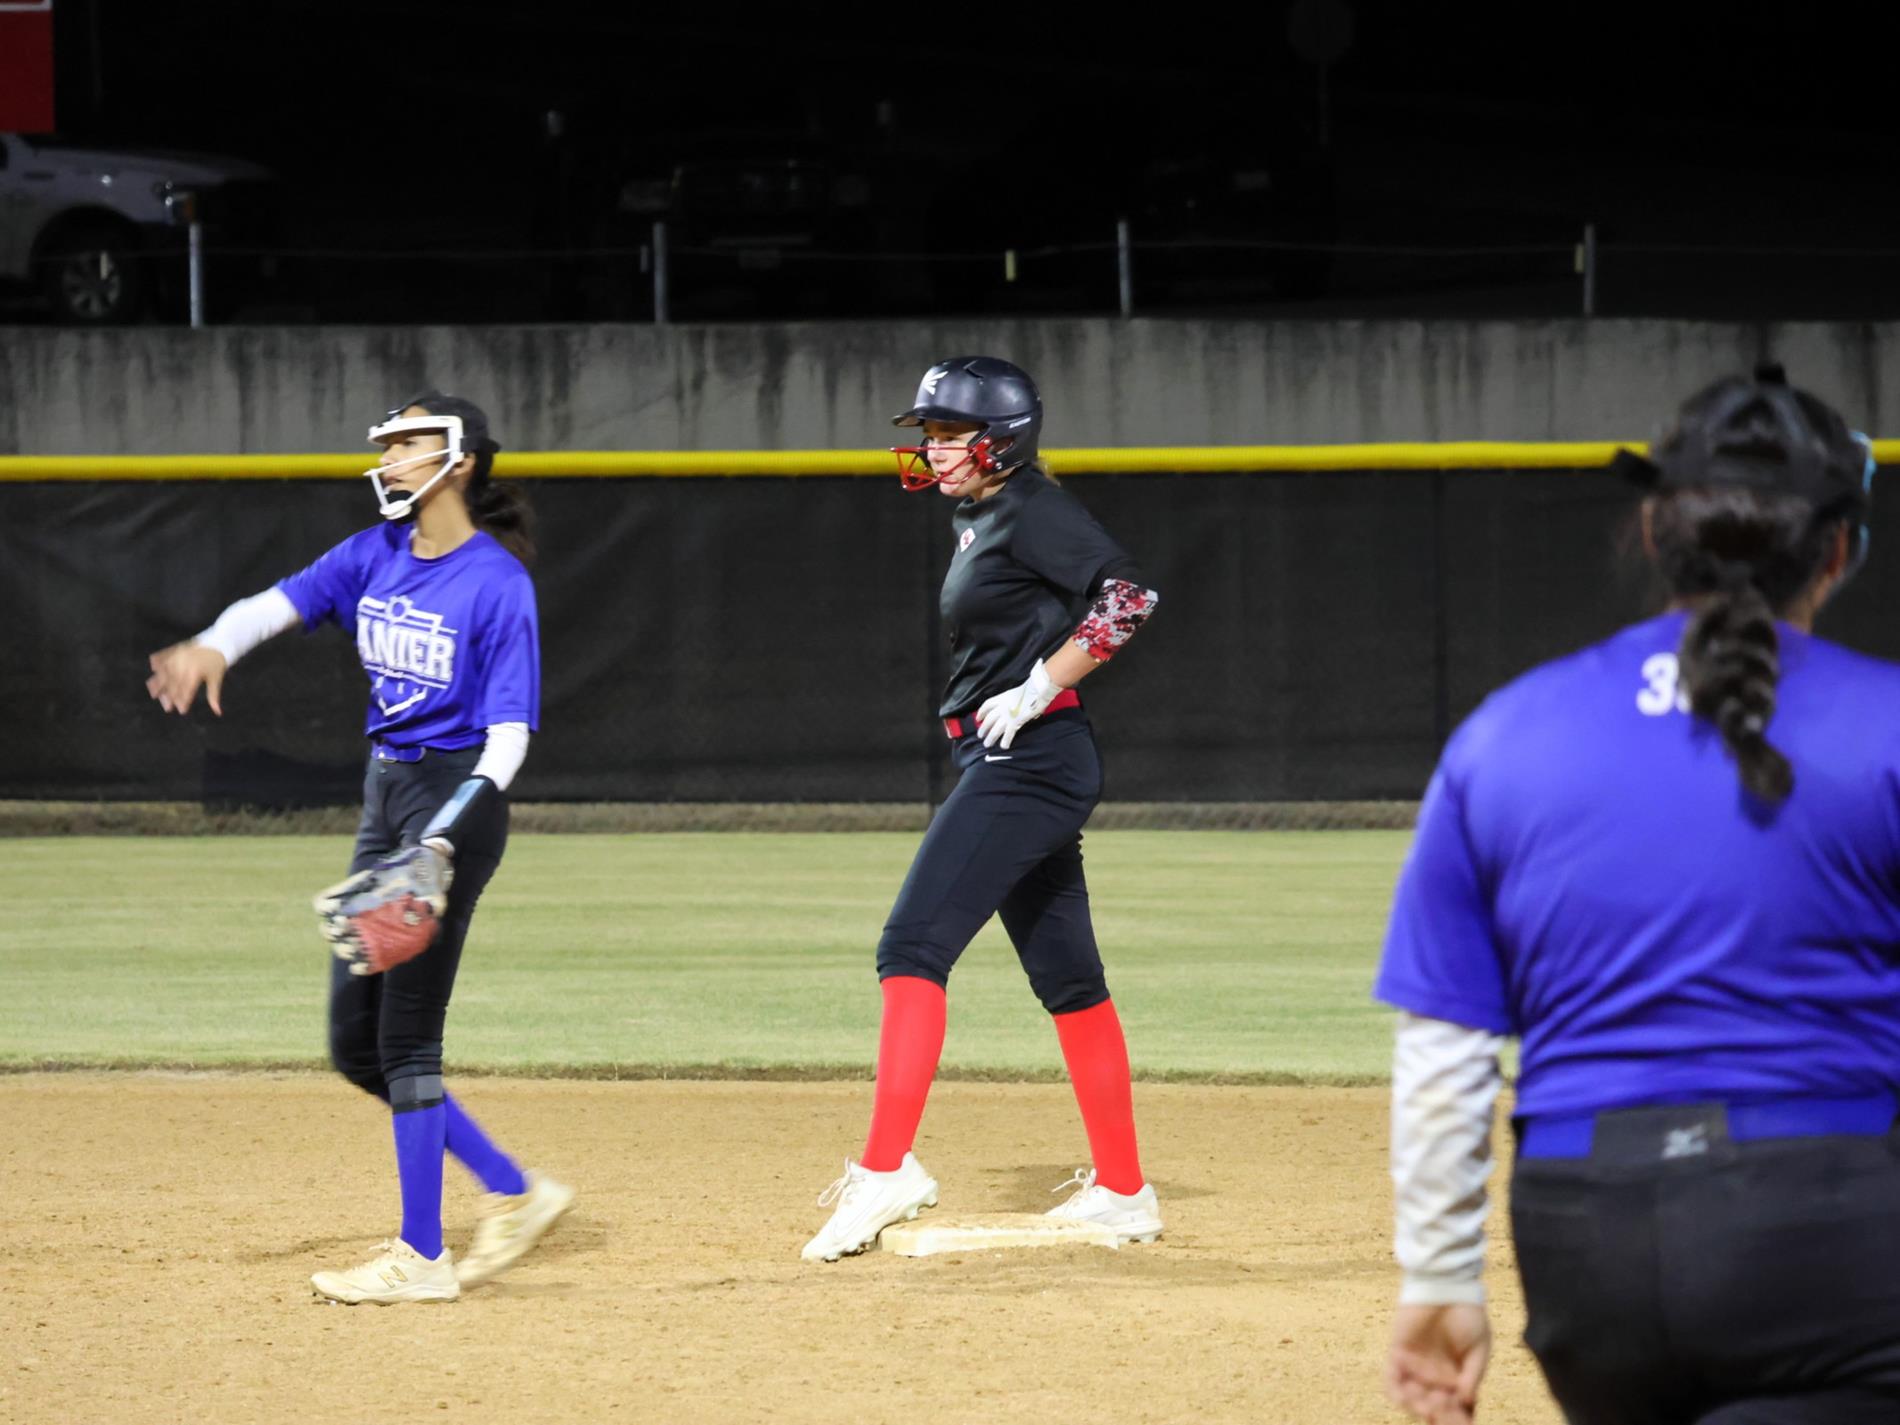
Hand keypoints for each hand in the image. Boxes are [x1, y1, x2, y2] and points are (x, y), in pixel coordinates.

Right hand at [145, 642, 228, 715]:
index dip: (184, 702)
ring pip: (164, 673)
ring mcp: (177, 657)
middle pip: (173, 684)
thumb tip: (218, 713)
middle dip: (170, 698)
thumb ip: (213, 697)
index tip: (182, 711)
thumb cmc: (218, 664)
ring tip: (154, 694)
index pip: (186, 691)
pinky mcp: (175, 650)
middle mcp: (183, 665)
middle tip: (167, 708)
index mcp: (195, 673)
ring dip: (158, 684)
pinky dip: (157, 662)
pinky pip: (163, 657)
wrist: (218, 642)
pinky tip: (153, 669)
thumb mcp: (216, 680)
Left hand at [974, 658, 1062, 749]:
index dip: (981, 712)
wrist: (1036, 690)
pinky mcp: (1015, 722)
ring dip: (990, 737)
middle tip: (980, 735)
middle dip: (983, 728)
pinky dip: (1005, 741)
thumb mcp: (1016, 694)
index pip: (987, 705)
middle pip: (989, 719)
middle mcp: (1002, 707)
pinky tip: (1004, 746)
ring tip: (987, 744)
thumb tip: (1012, 709)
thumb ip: (1011, 701)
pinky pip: (1008, 734)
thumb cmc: (1030, 690)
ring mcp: (1007, 715)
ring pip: (995, 729)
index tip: (978, 718)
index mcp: (1002, 698)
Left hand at [1384, 1303, 1489, 1423]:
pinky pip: (1392, 1380)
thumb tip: (1467, 1401)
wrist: (1447, 1285)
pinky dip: (1397, 1392)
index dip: (1458, 1419)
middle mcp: (1436, 1377)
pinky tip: (1408, 1395)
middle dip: (1440, 1415)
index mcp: (1458, 1379)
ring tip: (1430, 1403)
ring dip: (1420, 1406)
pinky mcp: (1398, 1353)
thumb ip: (1473, 1375)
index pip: (1457, 1409)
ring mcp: (1416, 1367)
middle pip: (1434, 1410)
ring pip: (1413, 1400)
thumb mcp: (1480, 1347)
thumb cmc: (1468, 1314)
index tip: (1462, 1419)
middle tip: (1444, 1406)